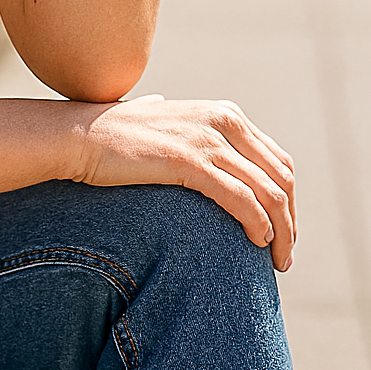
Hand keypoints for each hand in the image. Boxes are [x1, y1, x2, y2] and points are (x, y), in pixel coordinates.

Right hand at [67, 94, 296, 271]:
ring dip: (282, 233)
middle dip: (291, 222)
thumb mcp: (159, 122)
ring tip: (276, 262)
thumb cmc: (113, 135)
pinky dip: (258, 226)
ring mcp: (208, 140)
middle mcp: (224, 121)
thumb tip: (162, 107)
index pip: (278, 161)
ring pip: (269, 193)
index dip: (289, 202)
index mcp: (225, 114)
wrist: (80, 135)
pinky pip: (242, 199)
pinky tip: (257, 243)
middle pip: (282, 178)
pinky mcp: (190, 161)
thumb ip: (177, 122)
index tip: (283, 234)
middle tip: (282, 258)